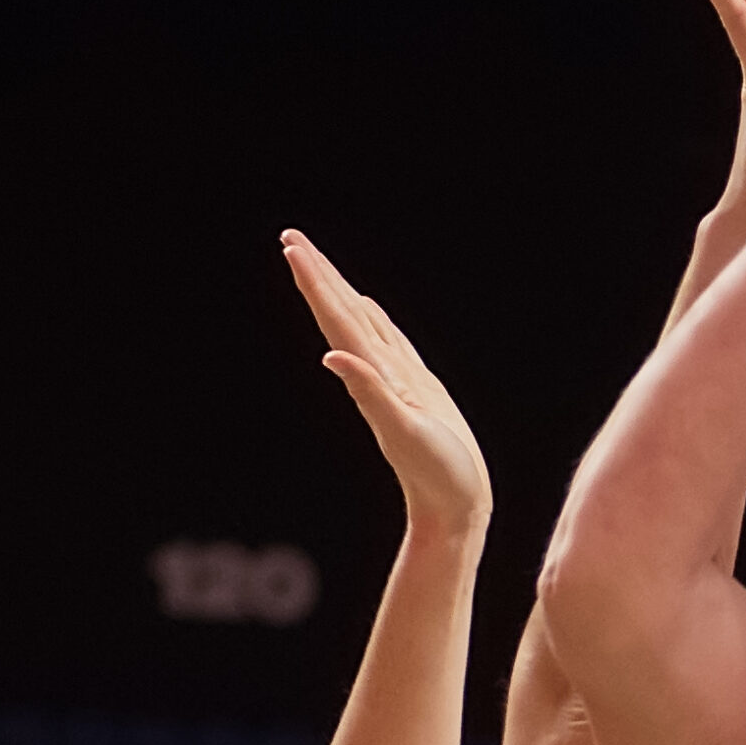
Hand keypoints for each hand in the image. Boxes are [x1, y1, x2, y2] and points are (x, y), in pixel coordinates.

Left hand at [282, 231, 491, 544]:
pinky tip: (365, 306)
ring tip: (318, 263)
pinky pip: (387, 342)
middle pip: (340, 315)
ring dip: (337, 292)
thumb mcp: (404, 431)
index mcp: (372, 377)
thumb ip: (370, 392)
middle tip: (291, 237)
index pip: (337, 320)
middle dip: (317, 276)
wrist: (454, 507)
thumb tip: (332, 357)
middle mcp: (376, 375)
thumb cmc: (437, 475)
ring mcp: (394, 381)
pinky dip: (372, 318)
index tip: (292, 248)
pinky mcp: (415, 389)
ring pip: (360, 324)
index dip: (316, 283)